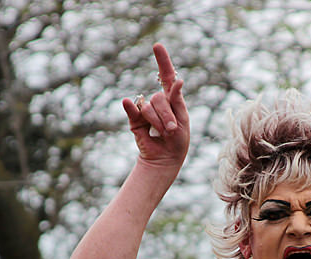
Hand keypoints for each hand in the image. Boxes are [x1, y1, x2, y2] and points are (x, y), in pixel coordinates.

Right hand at [121, 43, 189, 168]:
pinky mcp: (135, 120)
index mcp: (172, 99)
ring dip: (159, 123)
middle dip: (168, 116)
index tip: (157, 46)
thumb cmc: (178, 140)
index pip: (167, 75)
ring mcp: (145, 110)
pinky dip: (130, 107)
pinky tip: (126, 102)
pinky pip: (132, 110)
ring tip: (163, 134)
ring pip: (150, 107)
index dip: (163, 60)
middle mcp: (158, 102)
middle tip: (172, 131)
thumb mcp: (183, 119)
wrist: (166, 159)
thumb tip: (178, 80)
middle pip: (160, 98)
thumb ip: (177, 100)